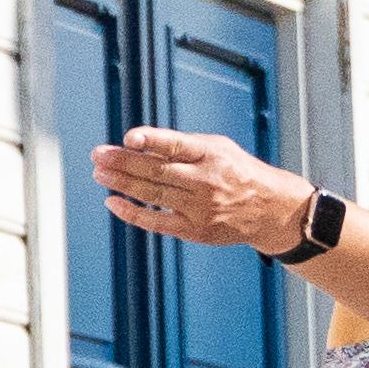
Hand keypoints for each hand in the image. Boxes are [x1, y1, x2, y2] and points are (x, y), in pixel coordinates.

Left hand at [93, 126, 320, 254]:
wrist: (270, 209)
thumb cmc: (236, 171)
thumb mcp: (218, 148)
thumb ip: (182, 146)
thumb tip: (136, 144)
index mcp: (213, 155)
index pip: (178, 146)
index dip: (152, 141)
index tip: (129, 137)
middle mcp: (206, 181)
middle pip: (158, 172)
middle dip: (124, 162)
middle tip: (98, 154)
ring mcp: (200, 208)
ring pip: (153, 195)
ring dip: (122, 183)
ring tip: (99, 173)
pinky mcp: (195, 230)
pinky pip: (156, 222)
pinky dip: (132, 212)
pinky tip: (112, 201)